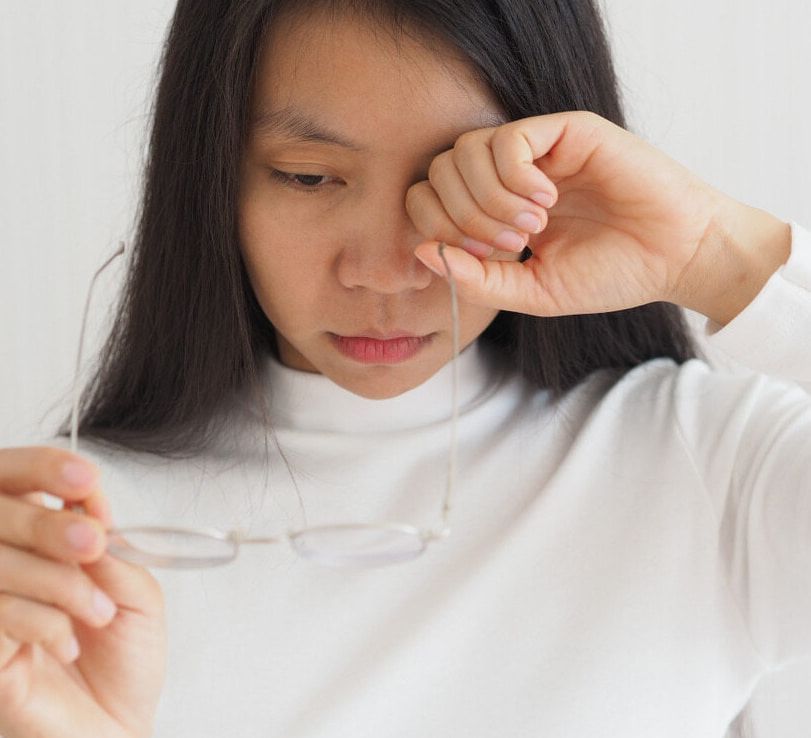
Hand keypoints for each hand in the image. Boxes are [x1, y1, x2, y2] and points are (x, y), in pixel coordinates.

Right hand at [0, 447, 164, 737]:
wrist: (118, 728)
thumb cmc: (125, 661)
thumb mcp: (135, 590)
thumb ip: (111, 548)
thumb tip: (87, 506)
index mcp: (41, 542)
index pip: (16, 482)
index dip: (41, 468)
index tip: (83, 479)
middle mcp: (5, 566)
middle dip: (49, 525)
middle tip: (93, 545)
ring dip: (58, 583)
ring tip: (97, 613)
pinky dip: (39, 621)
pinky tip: (66, 642)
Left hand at [408, 111, 788, 322]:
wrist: (675, 257)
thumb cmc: (609, 275)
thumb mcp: (532, 292)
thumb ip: (477, 280)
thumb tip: (424, 253)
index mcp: (495, 210)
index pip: (430, 200)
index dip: (439, 231)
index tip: (482, 260)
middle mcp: (509, 174)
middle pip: (439, 172)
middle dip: (462, 219)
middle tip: (509, 245)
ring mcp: (536, 149)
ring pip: (465, 151)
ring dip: (489, 200)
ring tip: (532, 228)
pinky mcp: (566, 130)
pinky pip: (509, 139)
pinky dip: (514, 178)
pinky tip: (547, 202)